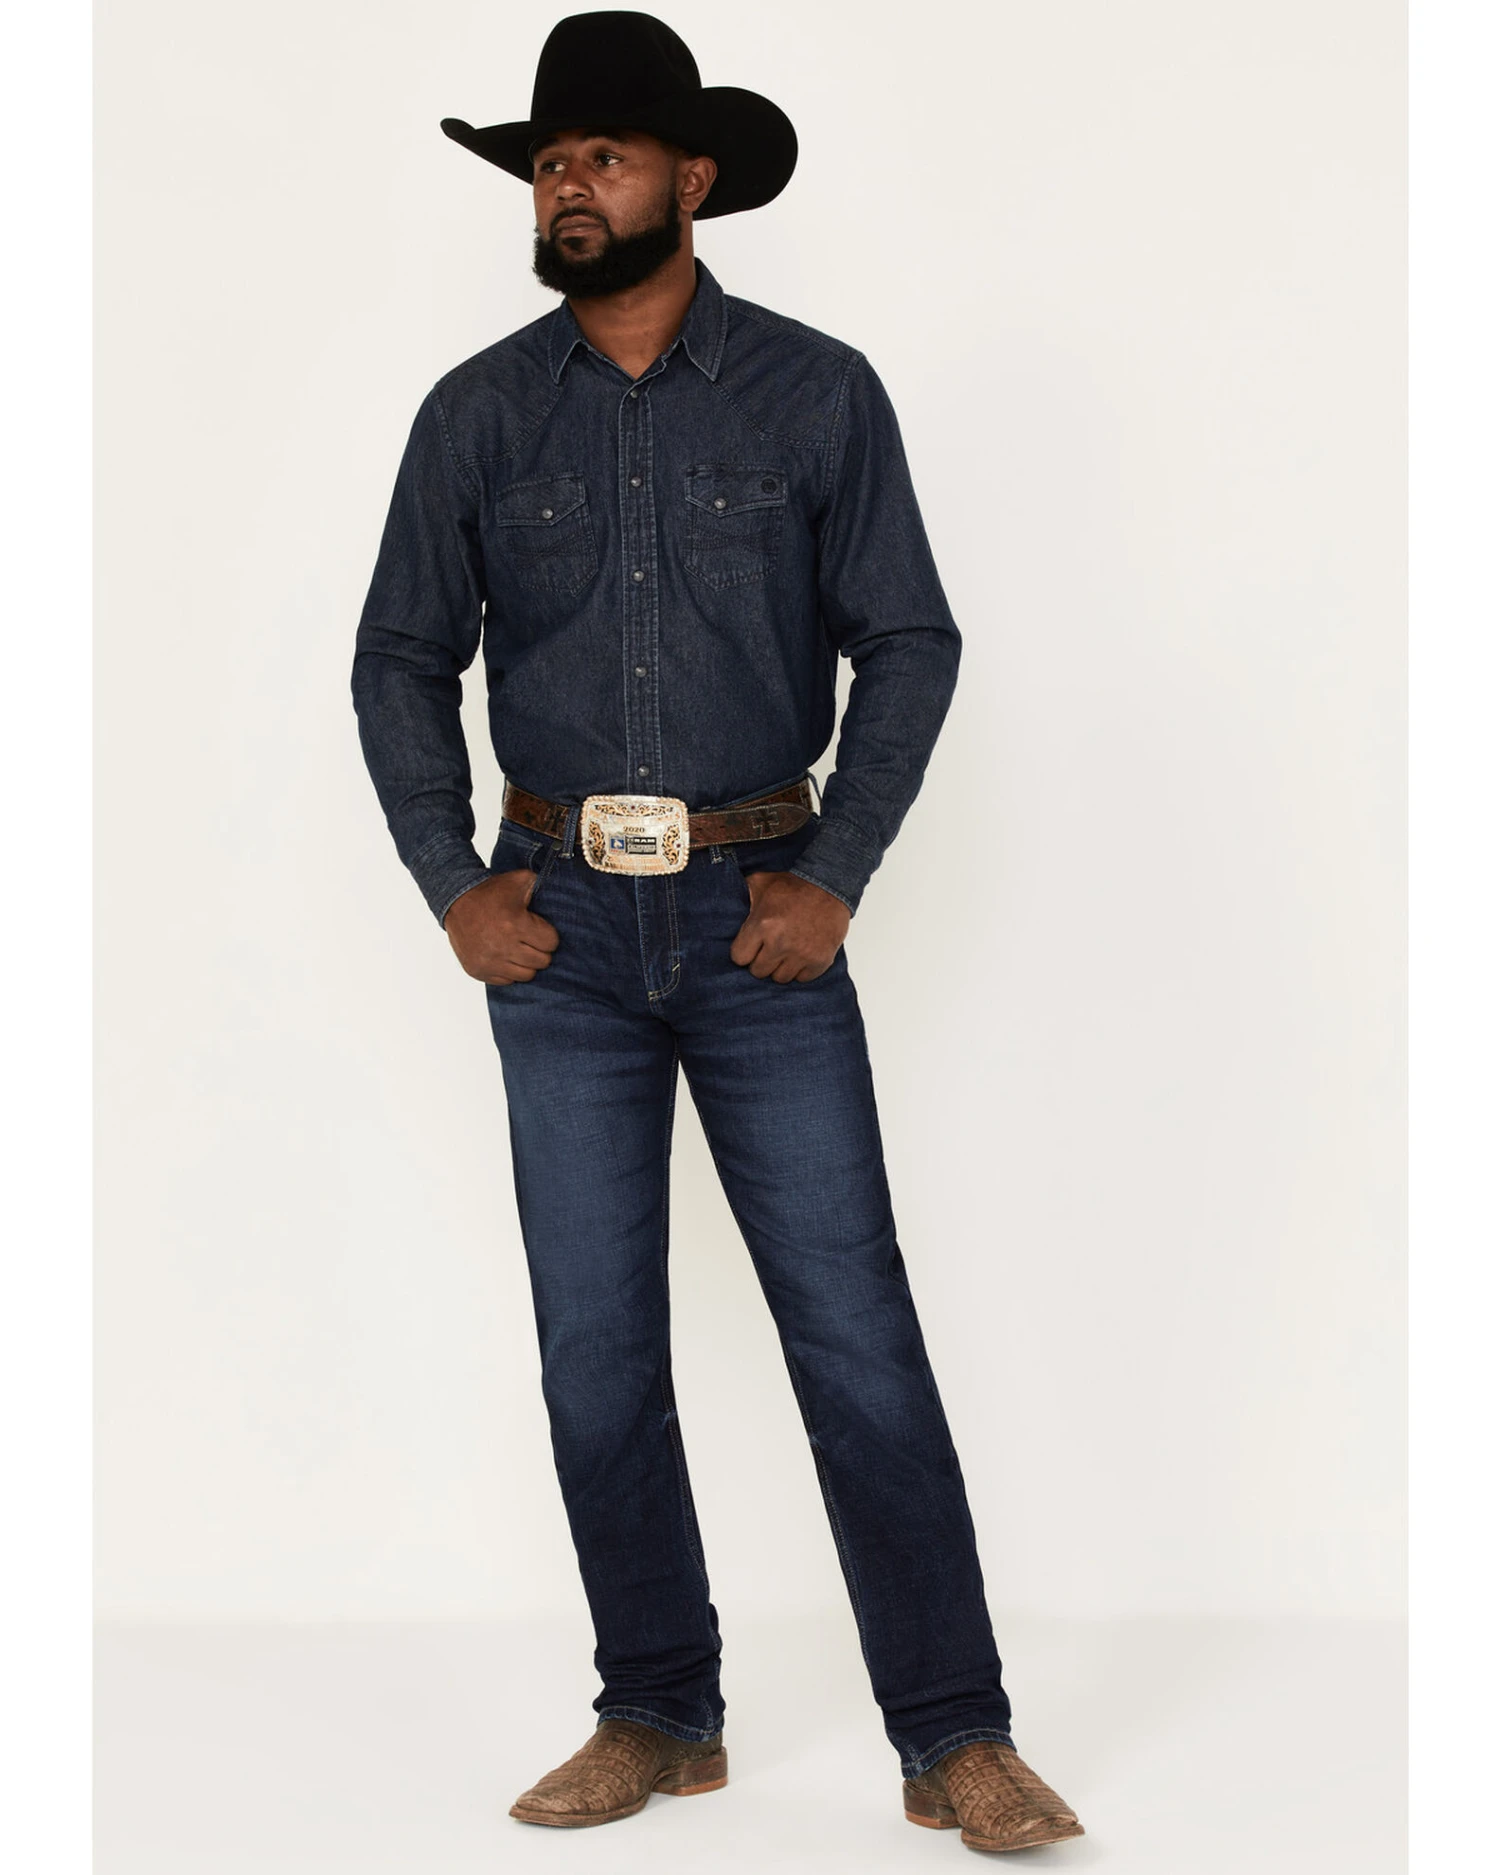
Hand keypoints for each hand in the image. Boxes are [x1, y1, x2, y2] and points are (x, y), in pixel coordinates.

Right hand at [443, 868, 559, 984]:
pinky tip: (505, 956)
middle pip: (541, 961)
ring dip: (526, 963)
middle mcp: (502, 946)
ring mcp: (489, 961)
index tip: (539, 929)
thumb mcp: (518, 880)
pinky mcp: (478, 970)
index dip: (548, 936)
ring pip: (526, 975)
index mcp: (515, 924)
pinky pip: (507, 981)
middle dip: (540, 950)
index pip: (551, 943)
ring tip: (519, 949)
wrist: (455, 901)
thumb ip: (540, 884)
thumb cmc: (489, 893)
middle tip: (531, 940)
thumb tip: (557, 889)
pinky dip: (509, 970)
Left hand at [729, 870, 849, 981]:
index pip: (739, 958)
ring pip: (780, 978)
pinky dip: (801, 970)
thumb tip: (725, 900)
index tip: (751, 947)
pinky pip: (803, 978)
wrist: (830, 884)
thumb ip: (744, 894)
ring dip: (781, 967)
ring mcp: (802, 954)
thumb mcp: (762, 883)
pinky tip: (802, 955)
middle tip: (769, 949)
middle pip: (758, 971)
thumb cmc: (795, 885)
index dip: (744, 952)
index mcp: (762, 925)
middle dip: (761, 961)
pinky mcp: (820, 960)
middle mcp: (780, 943)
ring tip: (786, 952)